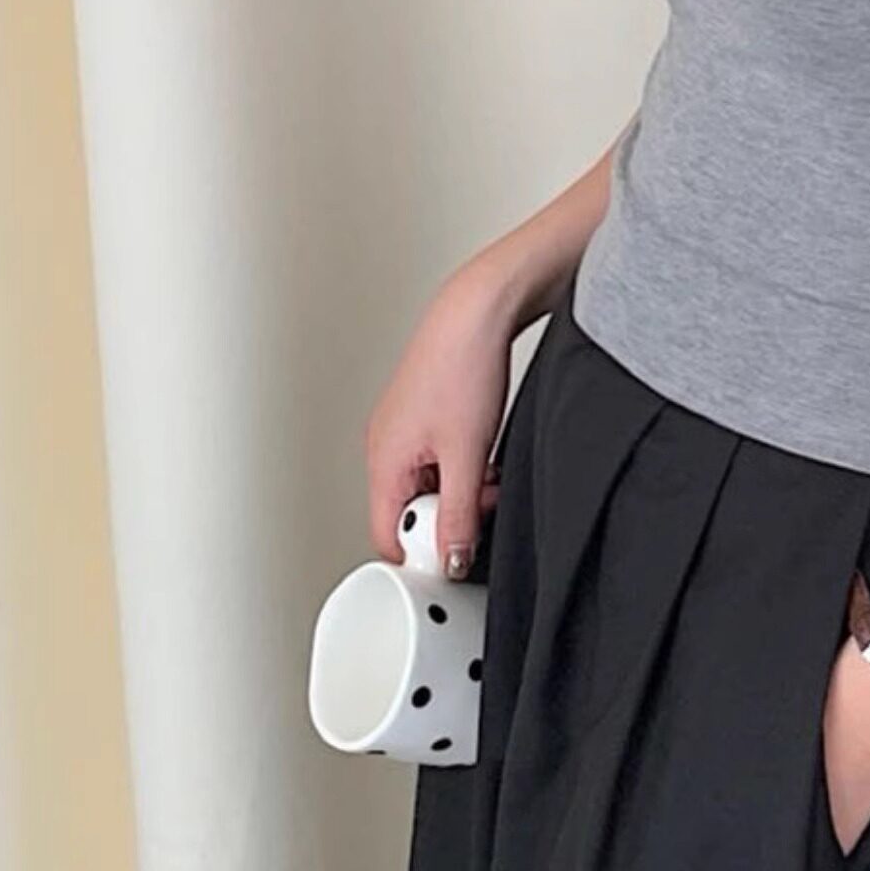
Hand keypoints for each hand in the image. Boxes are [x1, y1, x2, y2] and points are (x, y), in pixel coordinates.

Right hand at [365, 262, 517, 579]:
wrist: (478, 313)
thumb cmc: (462, 366)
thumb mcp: (468, 456)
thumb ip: (458, 515)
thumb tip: (452, 558)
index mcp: (382, 460)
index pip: (386, 535)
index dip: (420, 554)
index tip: (454, 557)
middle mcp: (384, 446)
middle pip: (408, 512)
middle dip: (447, 517)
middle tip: (480, 505)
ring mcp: (402, 429)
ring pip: (427, 485)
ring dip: (459, 491)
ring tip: (487, 474)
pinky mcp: (424, 415)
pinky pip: (437, 460)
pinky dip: (462, 467)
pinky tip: (485, 454)